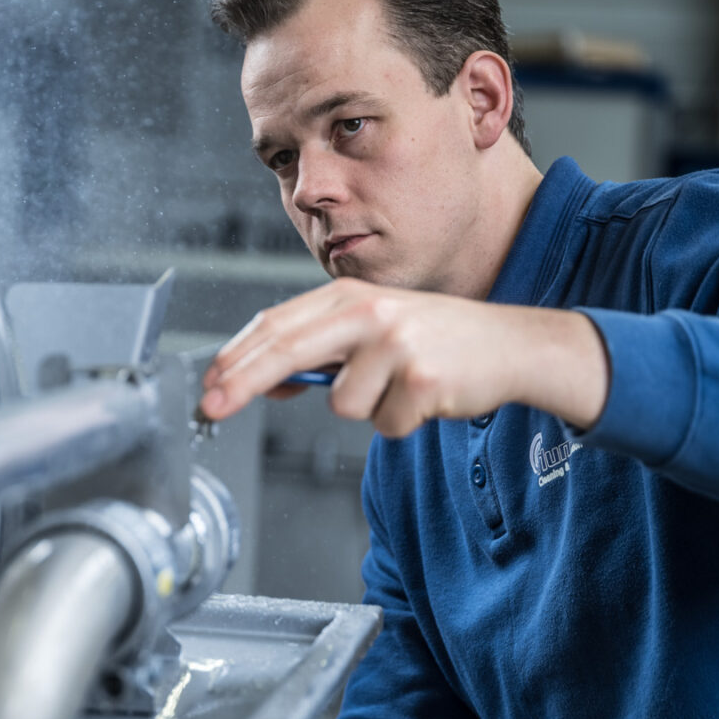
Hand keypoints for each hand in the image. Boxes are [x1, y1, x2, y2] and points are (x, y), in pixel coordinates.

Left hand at [199, 278, 608, 436]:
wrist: (510, 346)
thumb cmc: (435, 340)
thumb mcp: (373, 330)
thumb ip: (324, 348)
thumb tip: (268, 382)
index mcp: (349, 295)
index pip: (276, 324)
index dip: (237, 356)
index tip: (208, 383)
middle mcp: (369, 312)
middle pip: (286, 350)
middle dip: (242, 383)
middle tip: (210, 408)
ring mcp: (396, 344)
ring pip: (343, 405)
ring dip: (369, 409)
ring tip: (401, 387)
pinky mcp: (422, 379)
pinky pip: (385, 423)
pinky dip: (402, 421)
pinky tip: (427, 397)